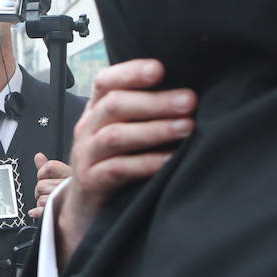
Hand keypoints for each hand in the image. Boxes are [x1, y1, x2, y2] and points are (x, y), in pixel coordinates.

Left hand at [27, 152, 70, 221]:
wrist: (88, 208)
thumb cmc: (76, 192)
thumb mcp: (63, 175)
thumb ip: (47, 166)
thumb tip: (38, 156)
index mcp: (70, 175)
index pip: (49, 167)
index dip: (42, 173)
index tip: (45, 177)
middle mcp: (68, 187)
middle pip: (41, 185)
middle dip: (41, 190)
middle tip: (49, 192)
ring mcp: (64, 201)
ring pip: (41, 199)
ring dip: (42, 201)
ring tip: (51, 201)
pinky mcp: (60, 214)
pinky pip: (43, 211)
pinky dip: (38, 212)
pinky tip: (36, 211)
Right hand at [56, 58, 194, 266]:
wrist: (87, 207)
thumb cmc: (116, 162)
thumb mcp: (122, 132)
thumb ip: (143, 112)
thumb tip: (189, 92)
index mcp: (96, 110)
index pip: (106, 82)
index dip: (131, 72)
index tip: (161, 68)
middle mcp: (87, 128)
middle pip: (115, 105)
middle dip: (155, 101)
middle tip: (190, 101)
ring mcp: (86, 155)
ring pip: (116, 135)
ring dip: (154, 129)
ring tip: (187, 127)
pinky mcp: (91, 182)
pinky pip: (118, 169)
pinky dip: (146, 163)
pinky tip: (171, 159)